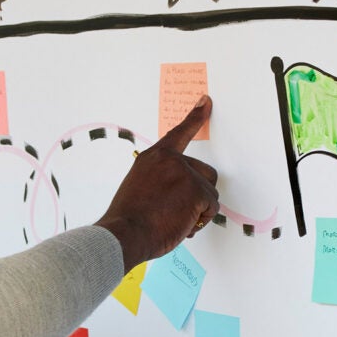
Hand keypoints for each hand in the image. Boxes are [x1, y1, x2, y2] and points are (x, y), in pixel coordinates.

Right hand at [94, 96, 218, 270]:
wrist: (125, 234)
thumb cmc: (128, 220)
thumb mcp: (138, 189)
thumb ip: (159, 181)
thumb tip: (177, 193)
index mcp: (153, 158)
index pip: (178, 134)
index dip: (195, 118)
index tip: (206, 102)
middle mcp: (170, 161)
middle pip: (205, 173)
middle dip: (199, 195)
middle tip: (179, 211)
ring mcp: (185, 174)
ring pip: (210, 193)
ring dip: (199, 211)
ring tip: (175, 221)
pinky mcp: (196, 190)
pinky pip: (212, 207)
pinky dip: (201, 220)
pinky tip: (183, 225)